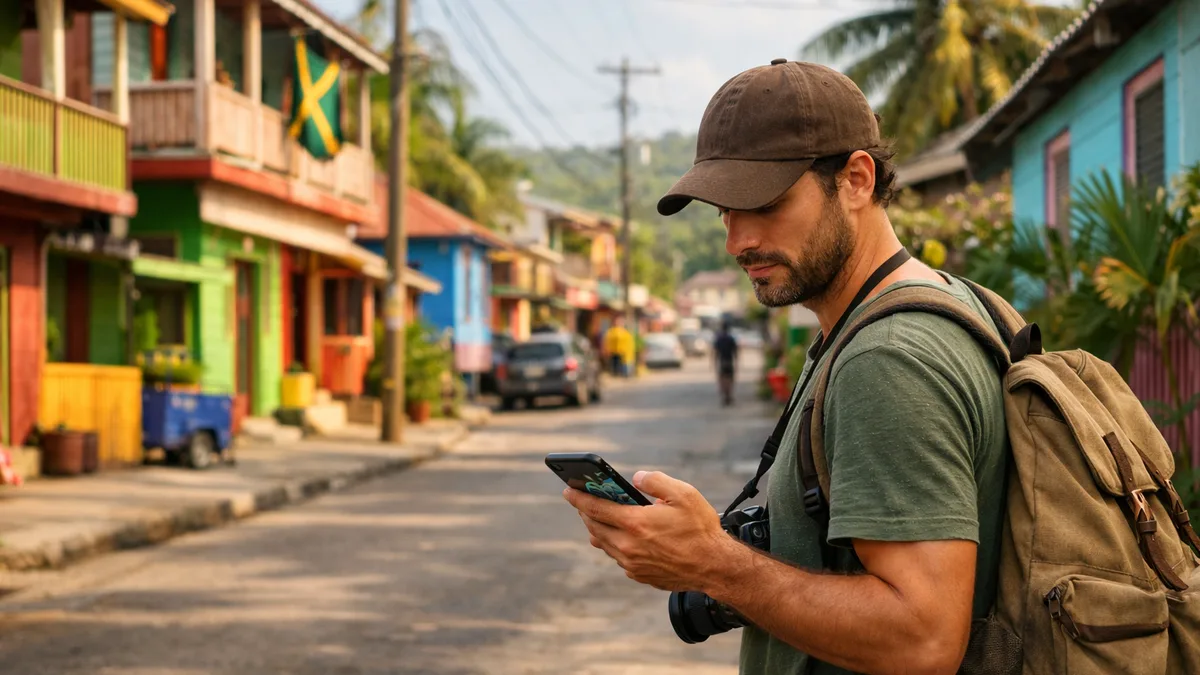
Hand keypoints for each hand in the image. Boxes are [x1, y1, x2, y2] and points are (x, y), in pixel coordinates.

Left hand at [562, 471, 731, 590]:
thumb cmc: (700, 529)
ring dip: (598, 529)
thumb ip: (655, 480)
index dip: (578, 497)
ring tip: (597, 518)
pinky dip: (614, 545)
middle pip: (595, 527)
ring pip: (604, 544)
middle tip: (583, 501)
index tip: (567, 489)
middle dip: (586, 512)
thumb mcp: (683, 493)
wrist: (714, 566)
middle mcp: (628, 546)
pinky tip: (621, 538)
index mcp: (635, 523)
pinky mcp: (639, 575)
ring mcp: (632, 563)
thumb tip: (635, 478)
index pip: (595, 508)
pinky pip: (618, 557)